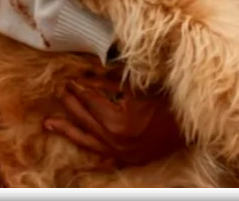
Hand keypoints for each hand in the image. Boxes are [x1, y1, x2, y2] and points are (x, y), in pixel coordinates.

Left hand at [44, 77, 185, 168]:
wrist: (190, 128)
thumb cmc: (167, 103)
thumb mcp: (139, 88)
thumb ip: (111, 84)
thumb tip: (87, 78)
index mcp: (118, 119)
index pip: (91, 100)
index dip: (79, 87)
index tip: (70, 80)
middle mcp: (114, 139)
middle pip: (84, 118)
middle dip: (71, 102)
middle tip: (61, 91)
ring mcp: (118, 153)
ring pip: (85, 139)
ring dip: (66, 129)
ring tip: (48, 122)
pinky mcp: (125, 160)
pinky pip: (100, 157)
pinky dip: (88, 152)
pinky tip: (76, 150)